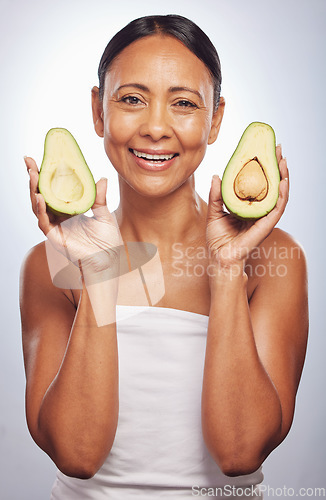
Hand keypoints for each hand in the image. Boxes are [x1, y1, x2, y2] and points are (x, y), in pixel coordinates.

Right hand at [24, 157, 121, 276]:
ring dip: (34, 190)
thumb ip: (100, 198)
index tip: (41, 158)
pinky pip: (44, 222)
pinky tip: (39, 197)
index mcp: (69, 209)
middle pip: (41, 194)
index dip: (46, 175)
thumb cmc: (107, 241)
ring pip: (38, 207)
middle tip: (29, 161)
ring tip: (33, 174)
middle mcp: (59, 217)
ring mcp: (55, 227)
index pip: (53, 189)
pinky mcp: (55, 238)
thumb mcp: (104, 214)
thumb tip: (101, 178)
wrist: (109, 261)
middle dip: (34, 178)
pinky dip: (40, 210)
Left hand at [206, 145, 288, 268]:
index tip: (264, 150)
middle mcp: (259, 211)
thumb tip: (216, 175)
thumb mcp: (214, 211)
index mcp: (248, 207)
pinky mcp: (266, 226)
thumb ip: (216, 195)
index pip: (260, 184)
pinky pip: (277, 208)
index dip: (263, 168)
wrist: (219, 257)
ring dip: (283, 177)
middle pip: (272, 186)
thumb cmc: (217, 239)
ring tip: (283, 161)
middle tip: (277, 149)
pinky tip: (283, 182)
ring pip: (279, 195)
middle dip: (276, 167)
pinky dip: (282, 195)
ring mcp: (264, 218)